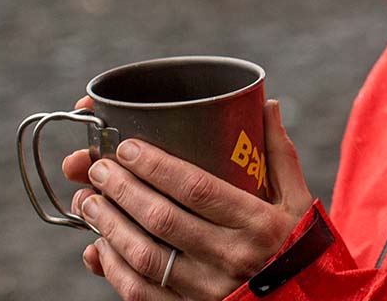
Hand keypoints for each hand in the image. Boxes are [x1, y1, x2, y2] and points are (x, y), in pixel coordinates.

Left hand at [62, 97, 312, 299]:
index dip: (156, 166)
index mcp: (258, 223)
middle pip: (163, 220)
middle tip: (97, 167)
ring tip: (88, 200)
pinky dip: (113, 269)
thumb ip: (280, 154)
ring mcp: (210, 290)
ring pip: (146, 257)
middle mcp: (233, 258)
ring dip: (109, 226)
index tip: (127, 146)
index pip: (197, 189)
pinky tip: (99, 247)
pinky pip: (141, 293)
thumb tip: (268, 104)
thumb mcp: (298, 200)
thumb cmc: (297, 245)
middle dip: (122, 190)